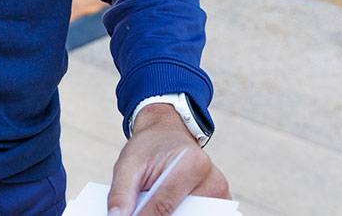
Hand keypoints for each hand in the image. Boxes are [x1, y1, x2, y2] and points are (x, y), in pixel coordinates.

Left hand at [107, 106, 227, 215]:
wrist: (168, 134)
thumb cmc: (149, 149)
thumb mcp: (128, 164)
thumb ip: (121, 193)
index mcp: (190, 164)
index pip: (162, 207)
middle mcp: (212, 180)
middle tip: (139, 208)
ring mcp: (219, 193)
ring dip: (170, 214)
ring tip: (152, 204)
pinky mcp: (220, 201)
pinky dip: (180, 214)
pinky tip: (168, 207)